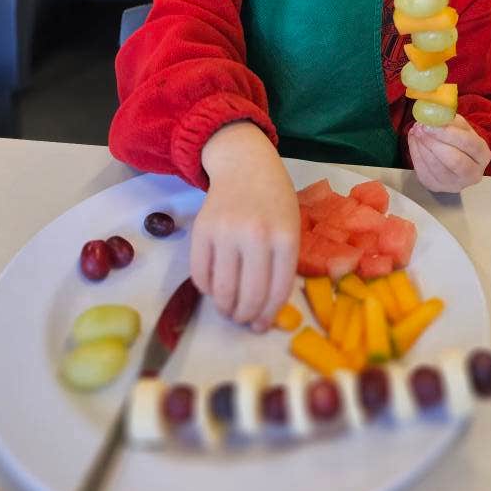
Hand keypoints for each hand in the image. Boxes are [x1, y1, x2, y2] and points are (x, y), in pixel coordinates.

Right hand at [191, 121, 299, 331]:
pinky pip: (200, 275)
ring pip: (222, 290)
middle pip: (249, 295)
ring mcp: (226, 232)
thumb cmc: (274, 200)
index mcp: (285, 237)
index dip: (269, 315)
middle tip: (244, 320)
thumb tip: (265, 311)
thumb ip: (283, 265)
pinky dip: (206, 290)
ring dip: (225, 308)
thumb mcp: (291, 228)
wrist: (245, 165)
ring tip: (229, 309)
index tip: (262, 325)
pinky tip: (215, 288)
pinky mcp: (201, 230)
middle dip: (246, 316)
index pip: (277, 290)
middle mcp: (256, 236)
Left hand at [407, 114, 490, 192]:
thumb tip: (434, 114)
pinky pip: (423, 171)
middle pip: (454, 160)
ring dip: (422, 147)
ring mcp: (454, 184)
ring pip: (436, 167)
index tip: (430, 123)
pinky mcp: (436, 187)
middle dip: (434, 142)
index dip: (448, 133)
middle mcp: (473, 174)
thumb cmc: (458, 142)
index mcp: (483, 155)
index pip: (468, 144)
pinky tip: (414, 141)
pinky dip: (415, 154)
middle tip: (420, 127)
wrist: (453, 164)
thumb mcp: (460, 128)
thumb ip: (450, 120)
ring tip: (416, 131)